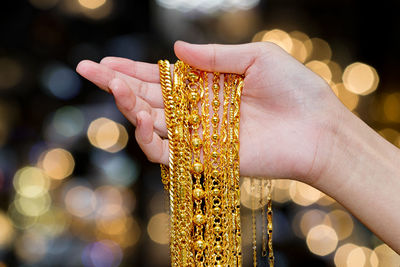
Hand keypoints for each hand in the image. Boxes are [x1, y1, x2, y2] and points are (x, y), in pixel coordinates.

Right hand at [76, 41, 344, 183]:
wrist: (317, 128)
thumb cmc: (294, 89)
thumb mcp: (256, 57)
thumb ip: (214, 56)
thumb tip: (174, 51)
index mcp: (207, 85)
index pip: (160, 78)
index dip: (130, 71)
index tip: (102, 63)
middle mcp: (198, 110)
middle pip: (148, 99)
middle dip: (118, 86)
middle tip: (92, 70)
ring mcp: (199, 135)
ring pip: (152, 125)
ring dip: (130, 108)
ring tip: (119, 89)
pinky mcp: (205, 158)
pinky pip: (168, 152)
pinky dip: (151, 140)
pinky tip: (144, 120)